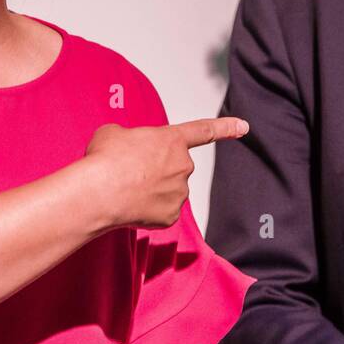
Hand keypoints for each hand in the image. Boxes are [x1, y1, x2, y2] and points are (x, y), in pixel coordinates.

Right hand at [84, 117, 249, 229]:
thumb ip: (131, 138)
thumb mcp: (114, 133)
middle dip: (155, 170)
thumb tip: (128, 149)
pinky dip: (146, 211)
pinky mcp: (170, 217)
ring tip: (124, 189)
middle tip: (129, 172)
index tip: (244, 126)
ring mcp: (179, 193)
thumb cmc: (106, 160)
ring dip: (149, 191)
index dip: (226, 127)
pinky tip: (129, 206)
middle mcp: (183, 166)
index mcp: (172, 140)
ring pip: (167, 191)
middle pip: (173, 167)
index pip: (204, 131)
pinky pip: (159, 212)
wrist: (100, 192)